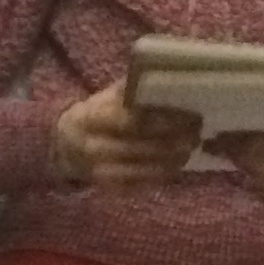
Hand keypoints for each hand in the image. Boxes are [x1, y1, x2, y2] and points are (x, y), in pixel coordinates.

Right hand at [52, 80, 201, 186]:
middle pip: (138, 146)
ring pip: (140, 168)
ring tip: (191, 149)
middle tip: (197, 134)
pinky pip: (137, 185)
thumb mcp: (108, 97)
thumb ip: (133, 90)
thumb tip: (170, 77)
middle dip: (172, 141)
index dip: (164, 120)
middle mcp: (90, 145)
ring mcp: (97, 170)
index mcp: (90, 116)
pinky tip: (177, 165)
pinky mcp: (106, 187)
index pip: (131, 120)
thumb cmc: (100, 114)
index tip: (191, 116)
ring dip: (171, 160)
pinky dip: (160, 176)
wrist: (66, 144)